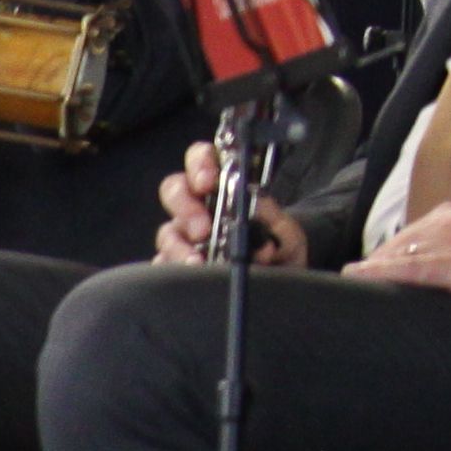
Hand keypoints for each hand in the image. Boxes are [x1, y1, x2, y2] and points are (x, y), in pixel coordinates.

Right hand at [155, 137, 308, 267]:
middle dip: (185, 206)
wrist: (280, 291)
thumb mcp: (287, 235)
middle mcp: (200, 209)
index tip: (208, 181)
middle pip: (175, 190)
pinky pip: (163, 263)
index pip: (204, 159)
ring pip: (167, 231)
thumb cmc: (280, 255)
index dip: (200, 163)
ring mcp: (184, 238)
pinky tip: (191, 274)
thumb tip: (255, 206)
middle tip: (203, 228)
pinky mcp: (175, 266)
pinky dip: (175, 267)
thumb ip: (273, 218)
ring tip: (198, 260)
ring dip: (179, 245)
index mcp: (226, 189)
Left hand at [353, 202, 450, 322]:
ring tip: (341, 298)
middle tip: (343, 301)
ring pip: (398, 257)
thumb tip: (414, 287)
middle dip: (368, 273)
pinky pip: (416, 268)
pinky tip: (361, 280)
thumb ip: (449, 261)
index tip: (352, 288)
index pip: (399, 242)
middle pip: (391, 249)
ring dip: (369, 276)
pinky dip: (385, 274)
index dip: (374, 267)